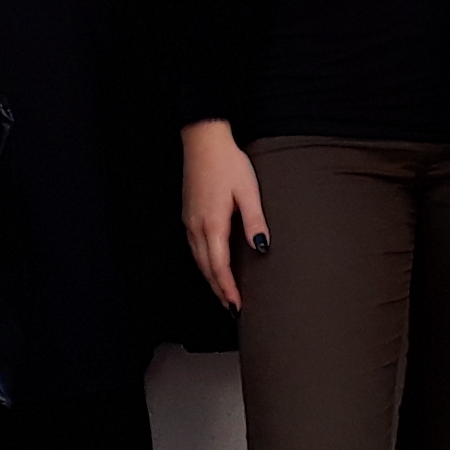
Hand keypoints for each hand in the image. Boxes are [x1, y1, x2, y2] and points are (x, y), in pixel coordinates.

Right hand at [181, 121, 268, 309]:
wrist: (204, 141)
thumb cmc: (228, 163)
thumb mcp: (248, 190)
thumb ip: (254, 221)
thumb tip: (261, 248)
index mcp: (212, 224)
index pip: (219, 267)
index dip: (228, 288)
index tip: (237, 305)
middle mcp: (196, 227)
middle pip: (206, 268)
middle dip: (219, 290)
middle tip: (232, 308)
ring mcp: (189, 221)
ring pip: (198, 260)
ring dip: (211, 279)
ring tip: (224, 294)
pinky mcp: (188, 215)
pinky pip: (194, 248)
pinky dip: (204, 264)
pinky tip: (212, 266)